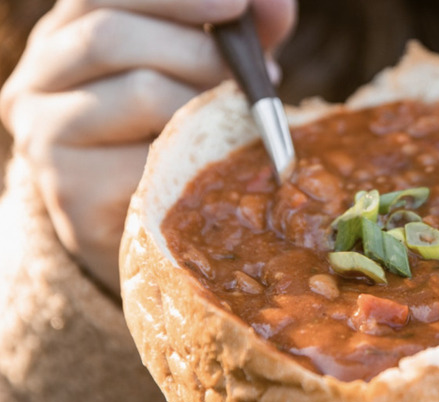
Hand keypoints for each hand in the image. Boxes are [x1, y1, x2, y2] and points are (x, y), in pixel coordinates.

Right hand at [0, 0, 295, 293]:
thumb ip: (235, 35)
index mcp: (65, 37)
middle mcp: (38, 80)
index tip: (235, 6)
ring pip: (141, 93)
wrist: (138, 221)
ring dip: (207, 105)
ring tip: (238, 120)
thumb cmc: (169, 131)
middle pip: (111, 37)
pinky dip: (198, 157)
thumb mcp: (201, 72)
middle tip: (255, 77)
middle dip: (199, 52)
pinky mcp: (71, 191)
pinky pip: (152, 160)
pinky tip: (215, 163)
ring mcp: (45, 136)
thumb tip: (278, 5)